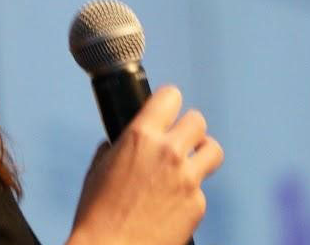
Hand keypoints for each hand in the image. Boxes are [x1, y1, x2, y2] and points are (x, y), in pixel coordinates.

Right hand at [67, 85, 224, 244]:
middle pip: (197, 121)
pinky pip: (201, 189)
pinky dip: (189, 194)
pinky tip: (171, 205)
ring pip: (213, 150)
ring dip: (202, 153)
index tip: (167, 110)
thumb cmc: (96, 212)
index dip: (168, 103)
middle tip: (179, 141)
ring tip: (189, 164)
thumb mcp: (98, 169)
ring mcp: (188, 179)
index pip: (170, 96)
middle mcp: (169, 152)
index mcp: (140, 136)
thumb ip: (117, 147)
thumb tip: (122, 141)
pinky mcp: (197, 204)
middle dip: (188, 129)